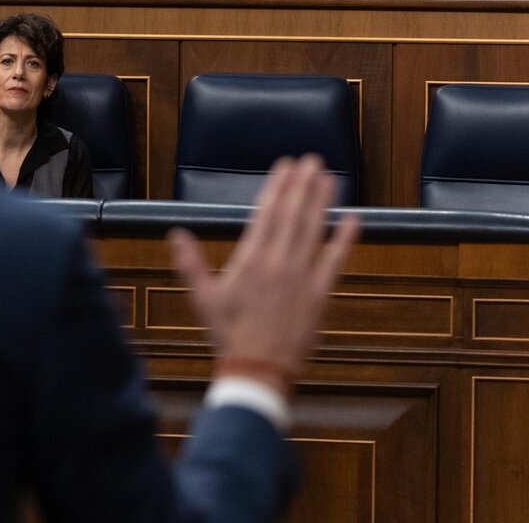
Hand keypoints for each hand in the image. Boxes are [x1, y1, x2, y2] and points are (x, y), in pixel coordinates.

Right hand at [168, 155, 358, 394]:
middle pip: (292, 214)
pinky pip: (334, 260)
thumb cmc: (227, 333)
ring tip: (329, 178)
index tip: (285, 166)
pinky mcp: (319, 293)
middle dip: (302, 185)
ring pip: (313, 230)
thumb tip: (176, 233)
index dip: (277, 187)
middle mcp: (277, 262)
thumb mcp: (202, 297)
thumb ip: (189, 262)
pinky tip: (352, 219)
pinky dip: (344, 238)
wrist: (257, 367)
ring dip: (322, 202)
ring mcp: (301, 276)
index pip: (266, 213)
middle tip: (312, 161)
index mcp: (250, 259)